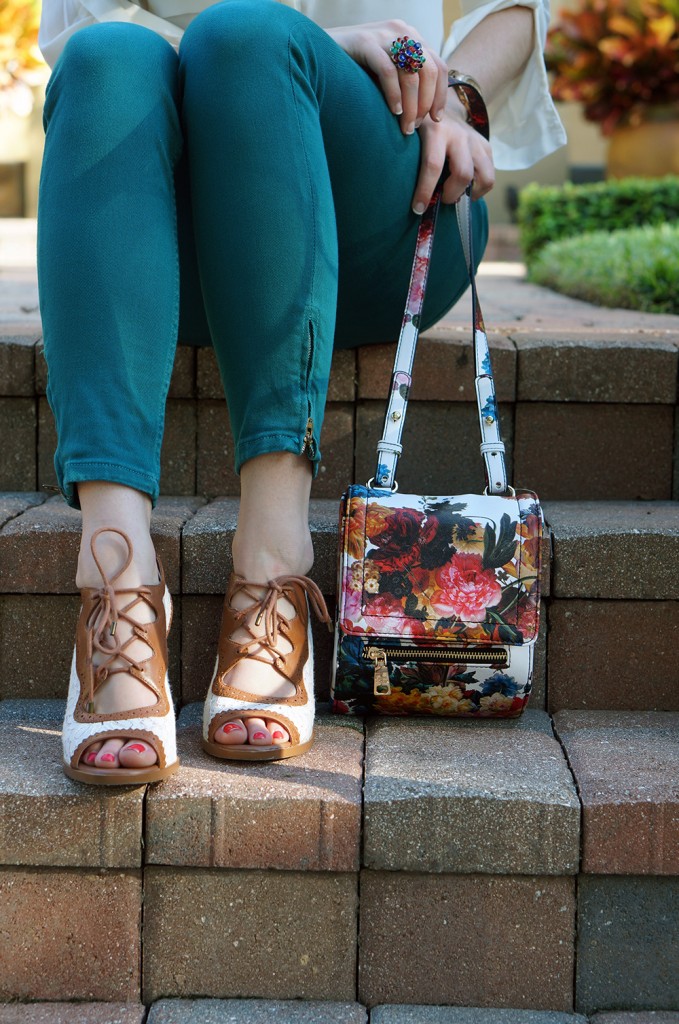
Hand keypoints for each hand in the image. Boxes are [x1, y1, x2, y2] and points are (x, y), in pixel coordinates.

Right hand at [327, 20, 449, 134]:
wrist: (318, 50)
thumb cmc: (354, 70)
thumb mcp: (386, 71)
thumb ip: (405, 80)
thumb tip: (425, 113)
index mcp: (411, 37)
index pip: (438, 66)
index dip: (440, 95)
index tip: (435, 119)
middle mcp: (402, 32)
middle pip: (428, 71)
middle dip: (425, 104)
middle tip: (414, 128)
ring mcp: (383, 34)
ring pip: (411, 74)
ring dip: (411, 106)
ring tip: (404, 128)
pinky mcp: (365, 41)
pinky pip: (388, 72)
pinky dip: (394, 95)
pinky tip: (393, 112)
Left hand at [412, 93, 494, 212]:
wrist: (445, 107)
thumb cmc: (423, 129)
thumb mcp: (412, 135)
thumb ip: (410, 157)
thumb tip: (407, 192)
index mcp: (436, 131)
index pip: (433, 165)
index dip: (425, 191)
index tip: (418, 208)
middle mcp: (459, 135)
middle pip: (463, 174)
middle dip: (451, 194)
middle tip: (442, 198)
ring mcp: (476, 141)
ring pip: (485, 177)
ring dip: (470, 193)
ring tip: (457, 195)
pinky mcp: (486, 147)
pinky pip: (489, 176)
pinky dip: (479, 189)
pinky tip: (465, 189)